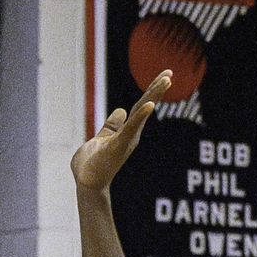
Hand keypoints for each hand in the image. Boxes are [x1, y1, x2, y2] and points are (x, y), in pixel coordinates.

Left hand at [70, 72, 171, 192]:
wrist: (87, 183)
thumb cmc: (92, 165)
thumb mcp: (102, 138)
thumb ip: (111, 125)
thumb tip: (121, 111)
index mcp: (126, 131)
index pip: (140, 106)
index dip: (151, 91)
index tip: (165, 76)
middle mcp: (130, 134)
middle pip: (145, 106)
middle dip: (157, 89)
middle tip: (170, 73)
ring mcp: (126, 139)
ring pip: (142, 113)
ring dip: (154, 96)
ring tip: (166, 81)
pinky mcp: (119, 144)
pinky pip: (131, 128)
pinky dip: (140, 117)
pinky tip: (150, 105)